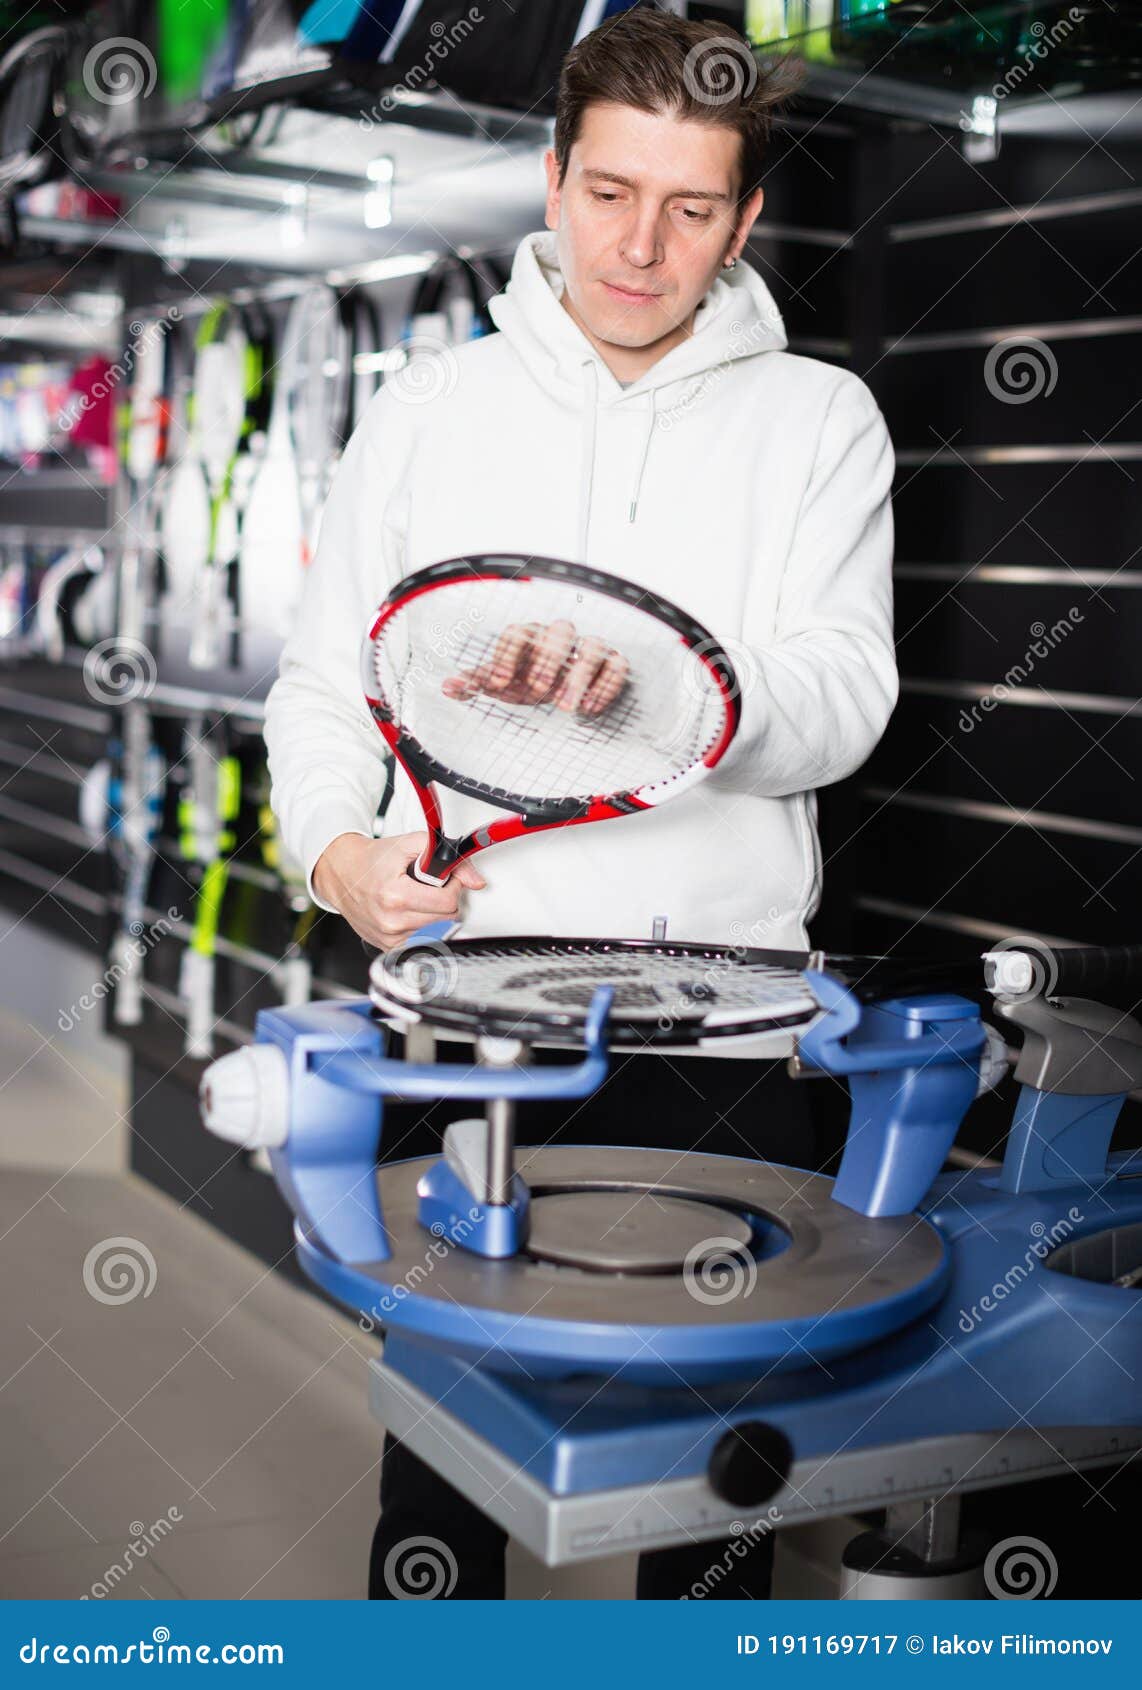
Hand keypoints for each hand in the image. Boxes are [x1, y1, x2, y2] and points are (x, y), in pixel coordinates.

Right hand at [312, 831, 485, 951]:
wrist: (342, 873)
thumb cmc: (372, 861)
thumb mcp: (410, 845)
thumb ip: (448, 857)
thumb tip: (475, 880)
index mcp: (395, 896)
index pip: (447, 903)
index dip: (452, 887)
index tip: (444, 879)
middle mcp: (391, 921)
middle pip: (445, 919)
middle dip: (445, 901)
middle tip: (431, 888)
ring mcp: (389, 937)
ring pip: (436, 932)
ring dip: (434, 916)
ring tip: (419, 899)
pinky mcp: (388, 948)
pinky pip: (422, 942)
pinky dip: (423, 928)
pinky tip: (412, 913)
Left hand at [443, 618, 628, 715]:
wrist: (561, 694)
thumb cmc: (528, 682)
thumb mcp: (502, 686)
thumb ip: (477, 684)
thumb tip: (447, 686)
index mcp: (529, 638)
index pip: (518, 632)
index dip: (507, 654)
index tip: (497, 683)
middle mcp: (560, 638)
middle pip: (560, 630)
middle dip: (549, 659)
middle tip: (537, 690)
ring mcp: (588, 650)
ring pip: (593, 645)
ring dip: (580, 674)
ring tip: (565, 708)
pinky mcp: (612, 664)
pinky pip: (617, 665)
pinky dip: (607, 685)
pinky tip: (589, 709)